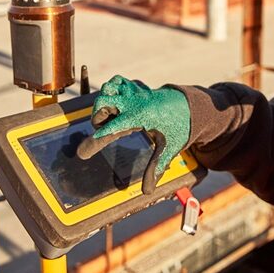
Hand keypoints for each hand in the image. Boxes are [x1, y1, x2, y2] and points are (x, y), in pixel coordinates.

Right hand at [76, 75, 190, 194]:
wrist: (190, 106)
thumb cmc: (179, 126)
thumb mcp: (169, 148)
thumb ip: (156, 168)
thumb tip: (147, 191)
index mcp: (141, 116)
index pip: (112, 127)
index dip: (97, 139)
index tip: (83, 152)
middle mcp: (135, 101)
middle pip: (104, 101)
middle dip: (98, 116)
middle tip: (104, 129)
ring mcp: (135, 92)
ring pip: (109, 87)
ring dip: (105, 101)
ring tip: (111, 115)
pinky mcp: (136, 87)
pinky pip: (118, 81)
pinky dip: (113, 90)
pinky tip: (118, 104)